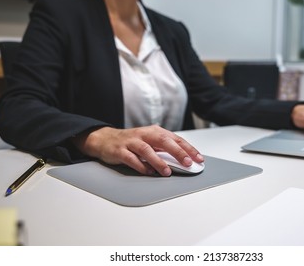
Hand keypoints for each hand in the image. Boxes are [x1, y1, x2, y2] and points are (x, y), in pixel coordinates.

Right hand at [72, 125, 203, 175]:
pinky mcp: (120, 151)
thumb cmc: (132, 142)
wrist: (105, 139)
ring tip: (167, 171)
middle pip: (163, 141)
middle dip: (177, 152)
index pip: (175, 139)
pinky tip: (148, 172)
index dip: (188, 148)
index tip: (198, 158)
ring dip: (158, 161)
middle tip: (187, 163)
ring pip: (147, 150)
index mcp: (154, 131)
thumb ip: (164, 149)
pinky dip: (141, 166)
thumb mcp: (150, 141)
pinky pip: (132, 159)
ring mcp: (131, 142)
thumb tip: (184, 160)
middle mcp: (144, 135)